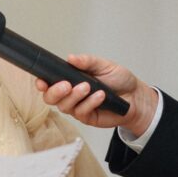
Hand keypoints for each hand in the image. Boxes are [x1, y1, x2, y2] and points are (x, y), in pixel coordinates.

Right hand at [43, 53, 160, 139]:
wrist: (135, 96)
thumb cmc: (119, 80)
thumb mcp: (103, 65)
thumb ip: (87, 62)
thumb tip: (71, 58)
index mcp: (69, 79)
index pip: (49, 83)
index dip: (41, 84)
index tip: (42, 81)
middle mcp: (71, 95)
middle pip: (51, 98)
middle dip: (55, 92)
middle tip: (66, 85)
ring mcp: (78, 107)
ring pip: (65, 106)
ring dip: (75, 96)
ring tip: (88, 86)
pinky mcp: (88, 118)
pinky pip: (82, 112)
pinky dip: (90, 103)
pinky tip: (100, 95)